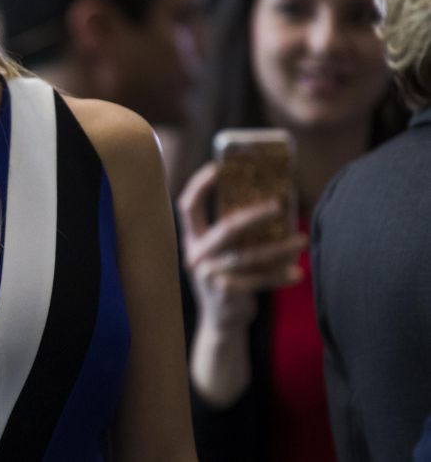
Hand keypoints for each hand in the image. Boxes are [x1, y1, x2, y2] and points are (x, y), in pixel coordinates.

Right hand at [178, 162, 303, 332]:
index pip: (188, 206)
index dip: (200, 185)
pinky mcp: (227, 292)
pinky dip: (281, 276)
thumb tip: (267, 204)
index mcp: (192, 240)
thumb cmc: (226, 280)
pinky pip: (260, 279)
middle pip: (227, 227)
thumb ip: (229, 235)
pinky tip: (299, 273)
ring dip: (280, 247)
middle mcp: (196, 255)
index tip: (219, 167)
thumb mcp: (217, 256)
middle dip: (256, 214)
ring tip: (302, 240)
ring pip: (250, 254)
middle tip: (280, 204)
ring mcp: (210, 274)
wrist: (221, 323)